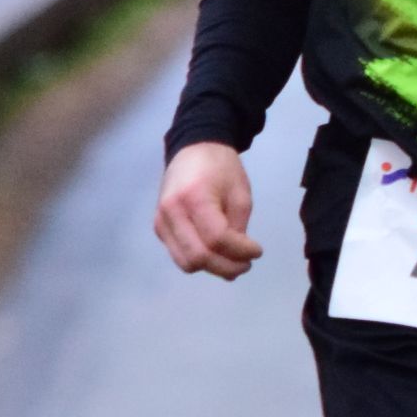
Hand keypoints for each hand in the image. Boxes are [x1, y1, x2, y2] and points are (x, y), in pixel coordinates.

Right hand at [156, 142, 262, 279]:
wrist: (193, 149)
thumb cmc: (221, 168)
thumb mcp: (240, 194)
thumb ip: (238, 227)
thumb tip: (237, 259)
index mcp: (195, 197)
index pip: (216, 238)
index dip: (240, 252)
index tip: (257, 252)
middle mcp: (172, 212)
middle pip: (198, 257)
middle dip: (226, 267)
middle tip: (246, 264)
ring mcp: (161, 222)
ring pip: (186, 263)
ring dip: (212, 267)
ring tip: (232, 261)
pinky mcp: (158, 228)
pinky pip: (179, 255)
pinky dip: (199, 261)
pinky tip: (216, 253)